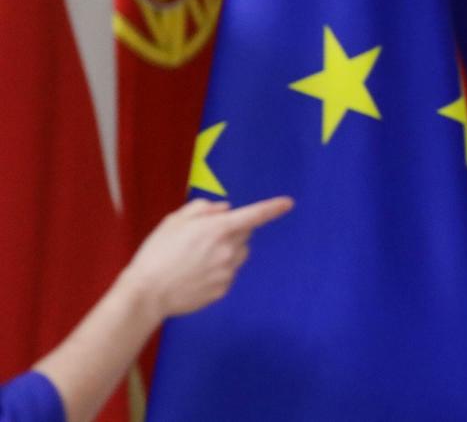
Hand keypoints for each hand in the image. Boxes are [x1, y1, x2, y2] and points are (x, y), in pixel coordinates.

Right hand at [117, 196, 293, 318]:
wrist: (147, 292)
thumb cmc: (157, 252)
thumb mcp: (174, 221)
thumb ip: (203, 209)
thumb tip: (226, 209)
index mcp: (218, 229)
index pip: (254, 215)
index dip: (273, 208)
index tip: (288, 203)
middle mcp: (229, 250)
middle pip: (244, 235)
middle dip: (232, 232)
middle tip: (204, 238)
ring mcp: (228, 272)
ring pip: (238, 255)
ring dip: (227, 252)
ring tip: (196, 259)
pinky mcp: (223, 289)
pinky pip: (228, 274)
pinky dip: (217, 271)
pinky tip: (194, 275)